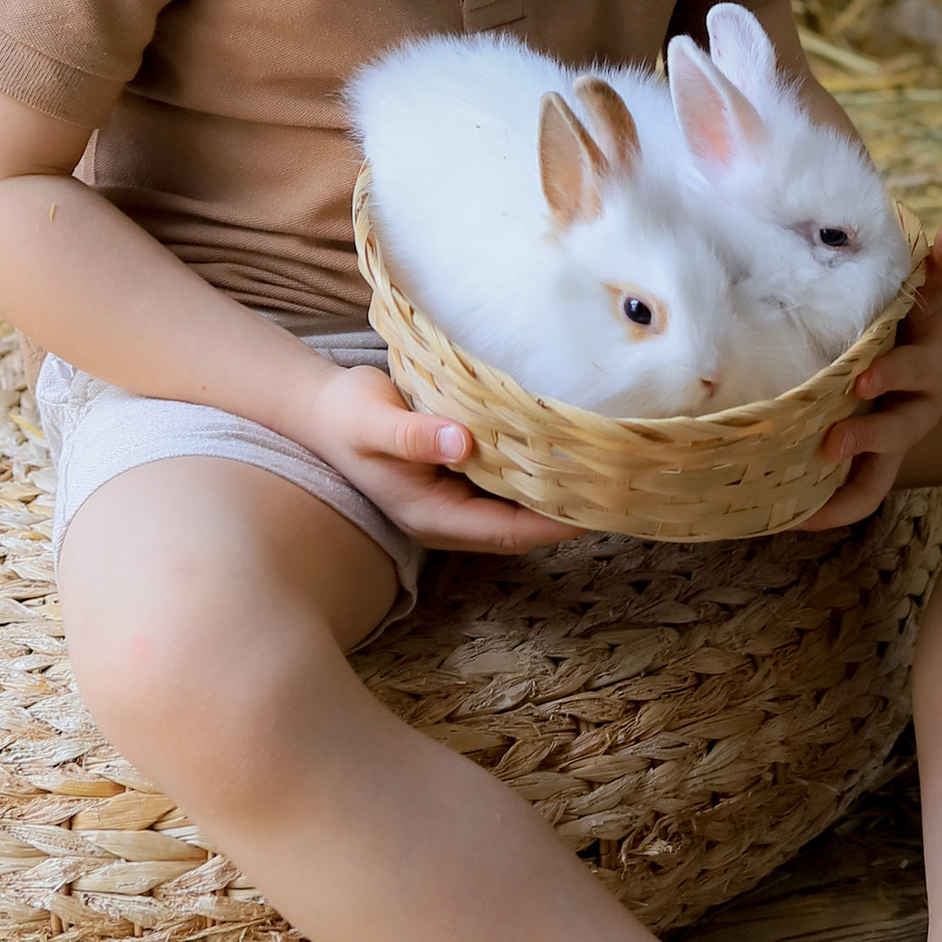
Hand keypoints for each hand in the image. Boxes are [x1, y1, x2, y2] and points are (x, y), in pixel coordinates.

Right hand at [298, 362, 580, 554]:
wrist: (322, 410)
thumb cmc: (347, 417)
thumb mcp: (372, 423)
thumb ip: (413, 435)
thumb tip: (462, 442)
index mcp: (432, 516)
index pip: (507, 532)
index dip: (554, 524)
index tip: (598, 507)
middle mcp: (450, 515)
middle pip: (521, 526)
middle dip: (567, 511)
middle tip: (619, 484)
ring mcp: (455, 497)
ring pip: (518, 504)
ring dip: (556, 490)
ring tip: (605, 465)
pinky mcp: (460, 474)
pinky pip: (508, 480)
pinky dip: (536, 467)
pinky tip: (565, 444)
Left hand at [799, 225, 941, 530]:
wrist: (921, 338)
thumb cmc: (914, 304)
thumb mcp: (933, 284)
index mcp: (931, 352)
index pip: (920, 366)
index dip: (896, 373)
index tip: (865, 377)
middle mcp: (920, 397)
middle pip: (903, 423)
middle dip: (869, 433)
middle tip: (831, 438)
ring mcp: (900, 429)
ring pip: (884, 460)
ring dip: (851, 474)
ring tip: (811, 480)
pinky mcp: (878, 454)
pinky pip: (864, 490)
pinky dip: (835, 507)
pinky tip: (796, 517)